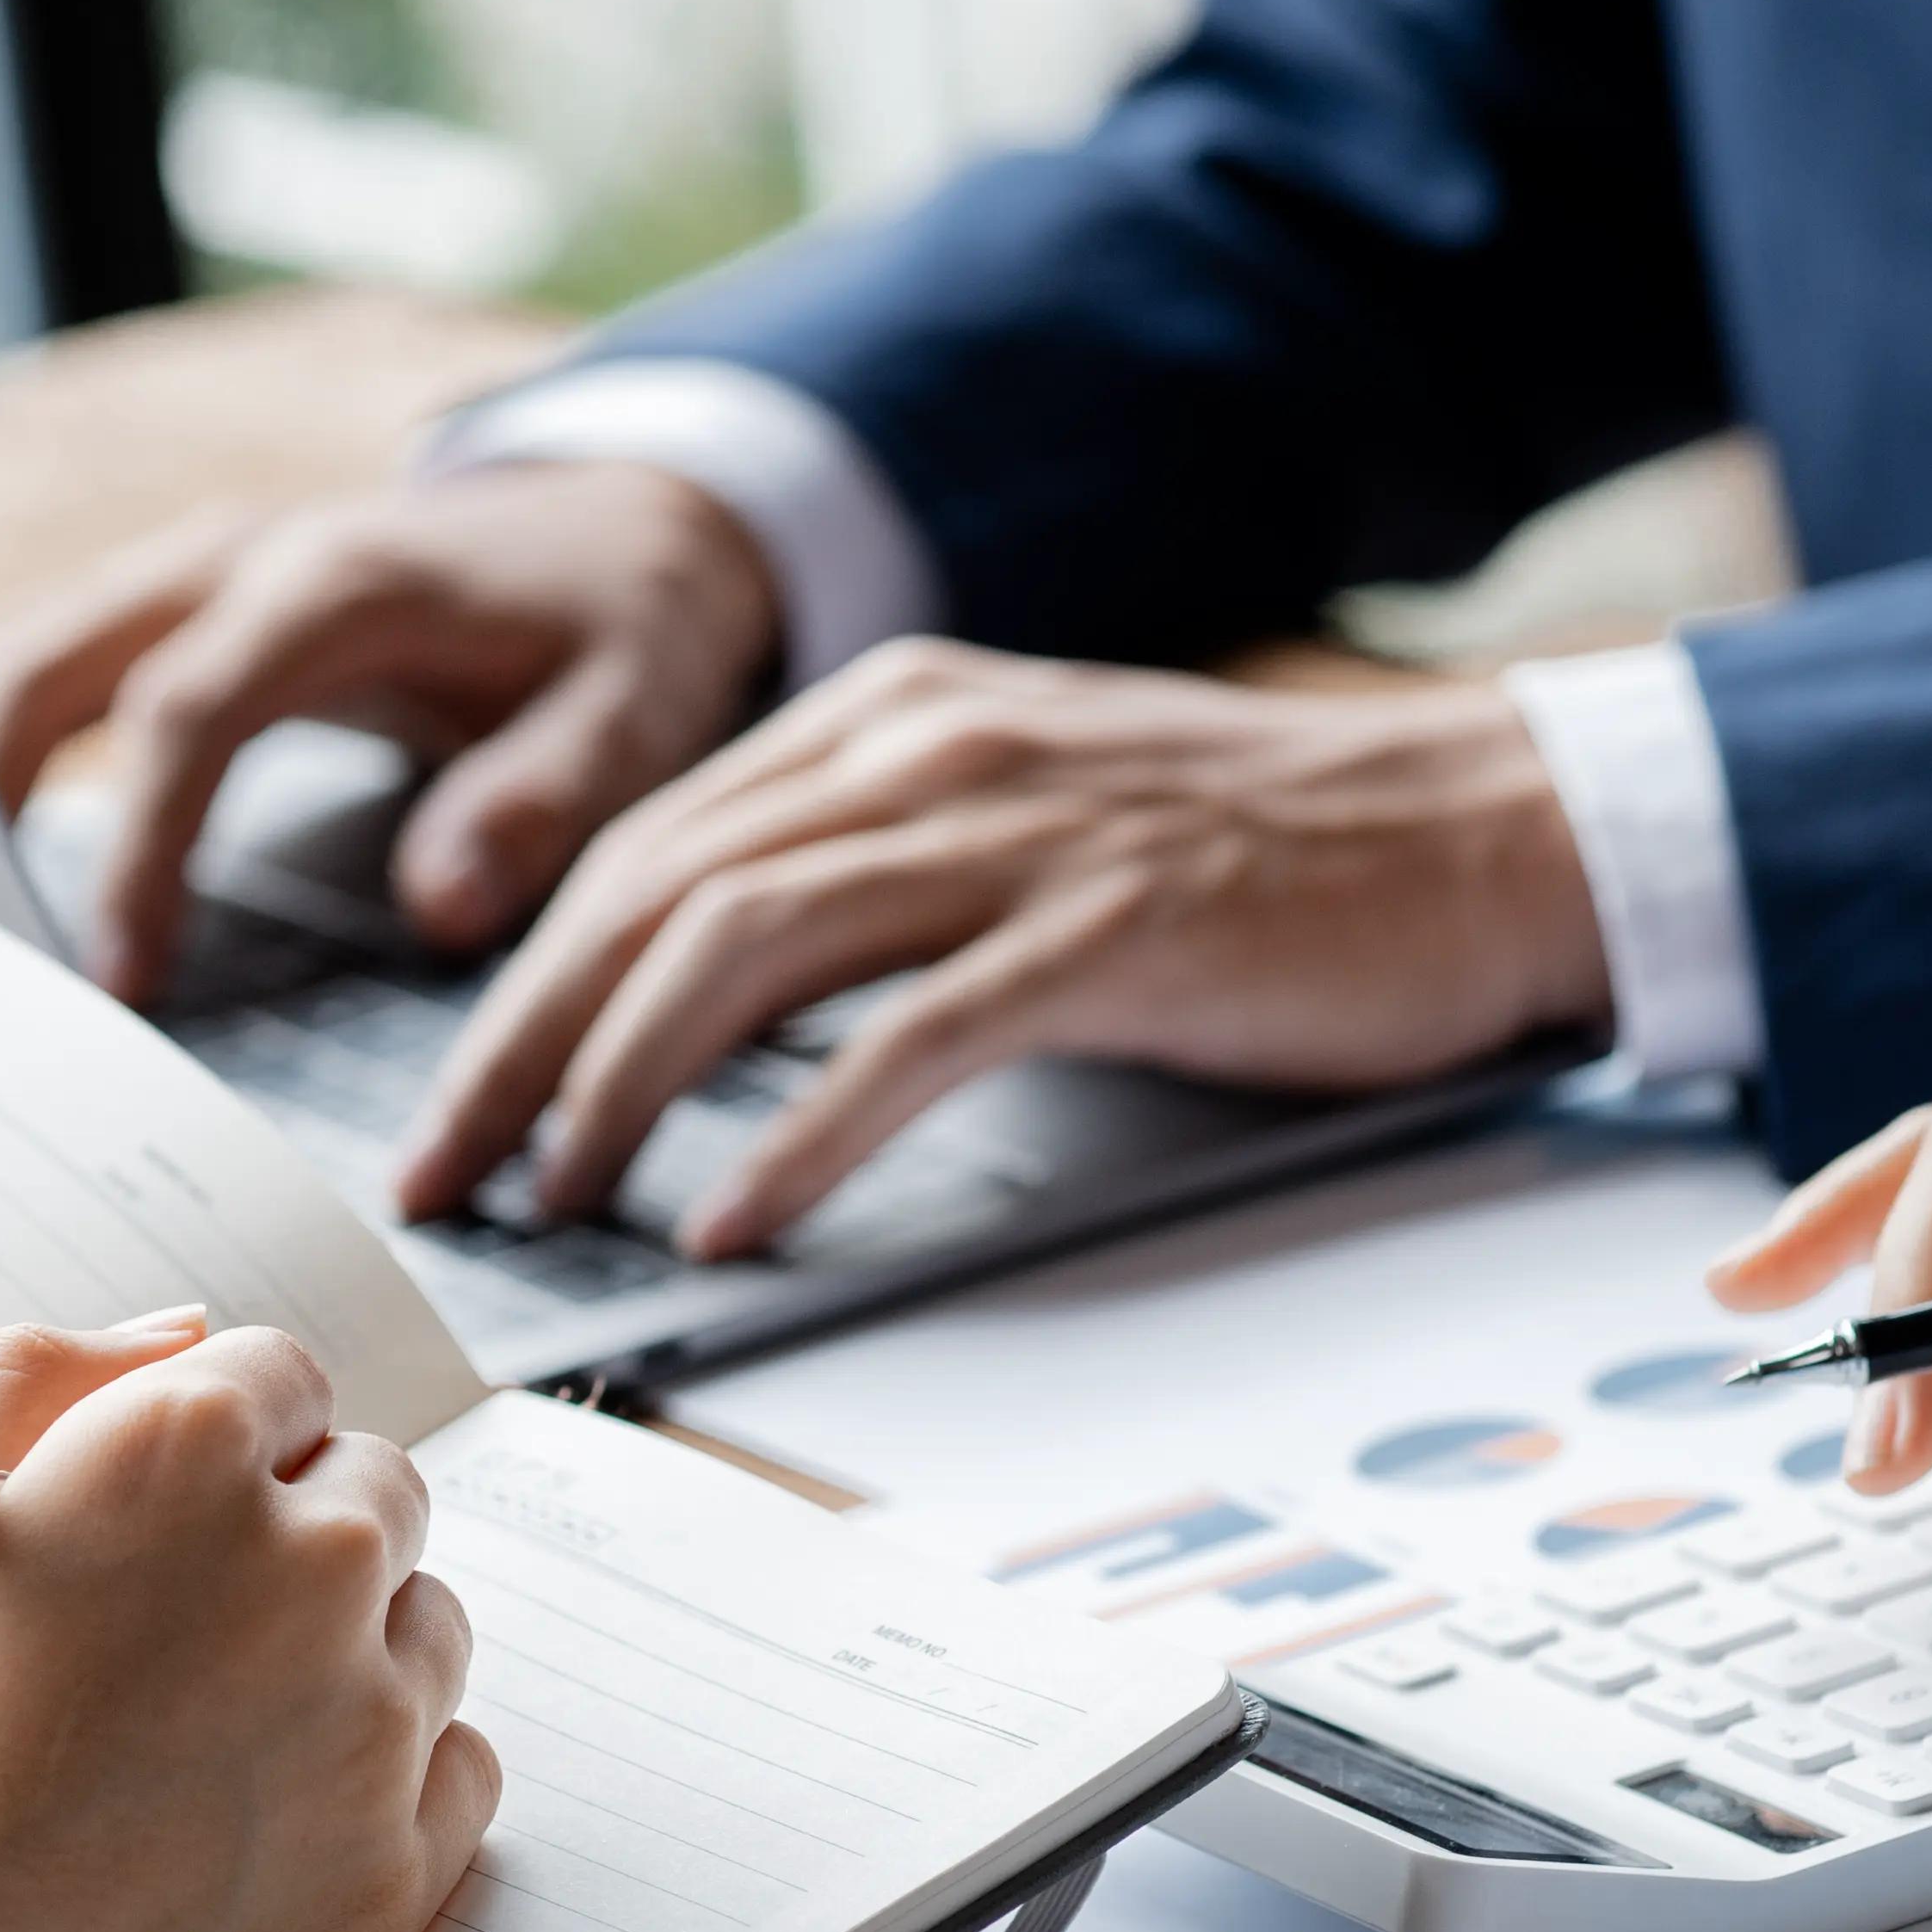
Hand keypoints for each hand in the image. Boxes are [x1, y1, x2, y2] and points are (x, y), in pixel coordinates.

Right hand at [0, 461, 780, 1001]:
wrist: (622, 522)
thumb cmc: (622, 630)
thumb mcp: (638, 713)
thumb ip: (545, 801)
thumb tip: (440, 903)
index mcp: (335, 584)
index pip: (189, 710)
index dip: (141, 847)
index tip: (117, 978)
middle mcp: (231, 559)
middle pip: (42, 659)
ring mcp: (181, 573)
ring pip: (7, 650)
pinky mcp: (163, 606)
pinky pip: (27, 660)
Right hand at [0, 1312, 497, 1931]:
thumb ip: (40, 1373)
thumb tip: (187, 1332)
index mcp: (182, 1449)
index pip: (278, 1376)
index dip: (207, 1443)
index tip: (152, 1519)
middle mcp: (308, 1565)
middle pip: (372, 1489)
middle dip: (286, 1534)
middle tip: (161, 1642)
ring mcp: (369, 1725)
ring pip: (424, 1624)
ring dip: (344, 1652)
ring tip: (196, 1744)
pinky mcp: (398, 1872)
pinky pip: (457, 1765)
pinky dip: (386, 1777)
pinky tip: (259, 1821)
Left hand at [390, 646, 1610, 1249]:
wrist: (1483, 826)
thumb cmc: (1255, 851)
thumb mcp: (1021, 809)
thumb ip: (867, 864)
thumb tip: (695, 994)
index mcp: (892, 713)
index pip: (643, 848)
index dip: (521, 985)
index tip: (455, 1109)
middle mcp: (931, 748)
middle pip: (655, 895)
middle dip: (521, 1047)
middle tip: (448, 1177)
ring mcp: (1021, 836)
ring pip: (744, 950)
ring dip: (622, 1088)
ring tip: (559, 1198)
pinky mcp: (1111, 932)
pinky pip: (906, 1038)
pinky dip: (796, 1138)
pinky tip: (733, 1218)